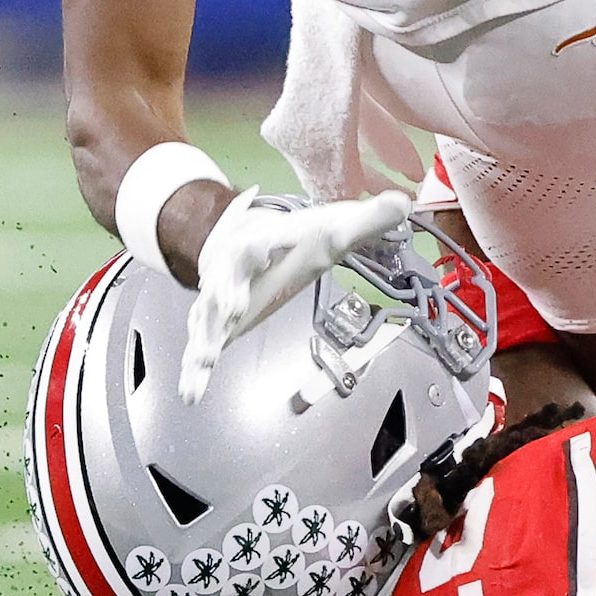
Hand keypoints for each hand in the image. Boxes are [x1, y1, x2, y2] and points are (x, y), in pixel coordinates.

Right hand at [179, 189, 411, 403]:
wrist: (255, 234)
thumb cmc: (298, 236)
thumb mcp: (334, 228)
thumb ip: (370, 218)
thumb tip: (403, 202)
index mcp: (262, 240)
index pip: (258, 239)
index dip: (259, 245)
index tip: (267, 249)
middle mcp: (234, 269)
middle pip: (223, 279)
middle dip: (224, 295)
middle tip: (231, 311)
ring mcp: (220, 296)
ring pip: (204, 317)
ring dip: (203, 338)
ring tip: (202, 363)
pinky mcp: (216, 322)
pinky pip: (201, 343)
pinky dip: (195, 369)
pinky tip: (192, 393)